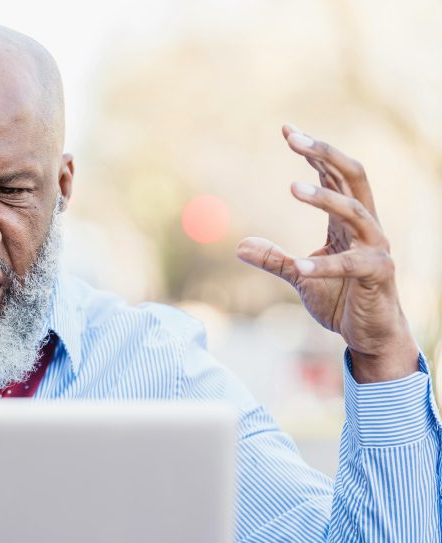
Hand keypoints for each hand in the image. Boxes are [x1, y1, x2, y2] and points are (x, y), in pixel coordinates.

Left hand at [236, 124, 418, 383]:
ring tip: (292, 188)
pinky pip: (351, 265)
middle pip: (353, 177)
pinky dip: (323, 266)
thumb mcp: (298, 277)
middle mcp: (366, 227)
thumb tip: (240, 246)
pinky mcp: (378, 275)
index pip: (334, 175)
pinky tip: (298, 267)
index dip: (313, 152)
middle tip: (295, 140)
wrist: (369, 335)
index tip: (287, 131)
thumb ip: (274, 259)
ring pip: (355, 213)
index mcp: (348, 222)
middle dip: (326, 154)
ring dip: (324, 199)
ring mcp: (376, 249)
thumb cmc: (340, 300)